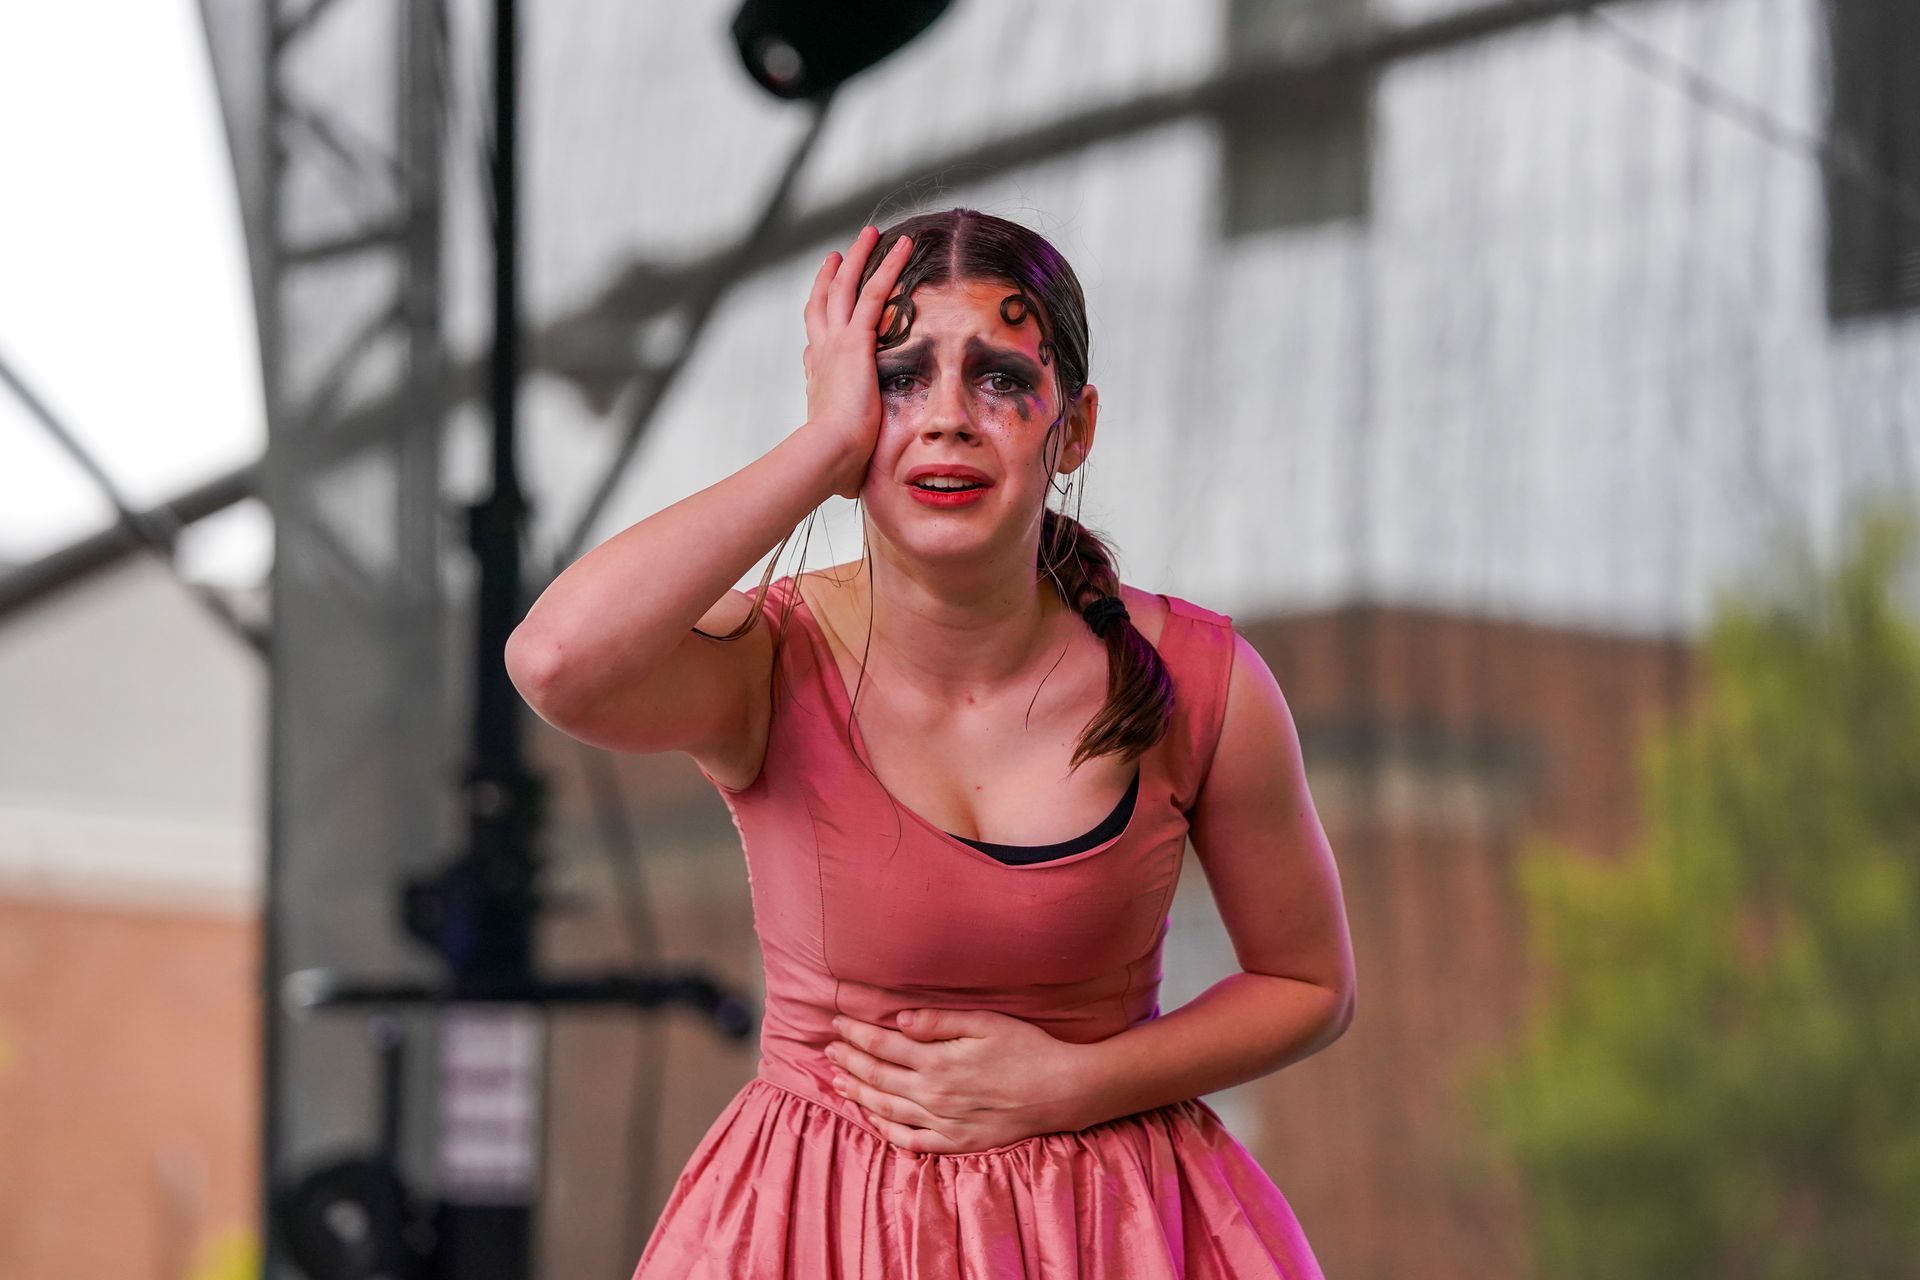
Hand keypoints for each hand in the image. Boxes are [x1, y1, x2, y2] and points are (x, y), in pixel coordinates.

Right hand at [801, 225, 912, 499]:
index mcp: (818, 379)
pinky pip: (875, 292)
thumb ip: (846, 459)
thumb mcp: (840, 458)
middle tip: (840, 253)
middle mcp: (821, 353)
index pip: (816, 342)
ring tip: (871, 233)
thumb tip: (846, 488)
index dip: (820, 321)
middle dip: (833, 276)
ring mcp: (835, 343)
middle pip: (824, 302)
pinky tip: (902, 246)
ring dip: (859, 257)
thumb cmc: (832, 467)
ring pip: (846, 287)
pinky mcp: (855, 340)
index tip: (824, 305)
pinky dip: (888, 266)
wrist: (826, 456)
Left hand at [823, 1008, 1090, 1153]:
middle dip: (849, 1061)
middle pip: (878, 1076)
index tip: (837, 1022)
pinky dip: (885, 1129)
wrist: (1063, 1091)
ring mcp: (943, 1123)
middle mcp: (934, 1095)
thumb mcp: (986, 1023)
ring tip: (838, 1082)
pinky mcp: (956, 1143)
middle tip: (829, 1049)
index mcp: (939, 1061)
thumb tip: (900, 1020)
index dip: (856, 1034)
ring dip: (858, 1093)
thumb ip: (940, 1022)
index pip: (884, 1045)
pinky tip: (872, 1117)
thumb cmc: (1027, 1049)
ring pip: (886, 1109)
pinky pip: (910, 1140)